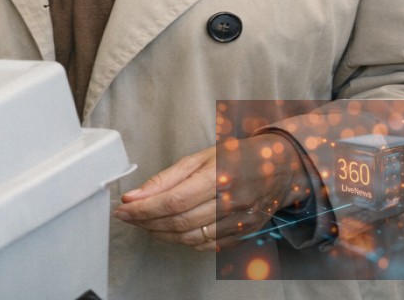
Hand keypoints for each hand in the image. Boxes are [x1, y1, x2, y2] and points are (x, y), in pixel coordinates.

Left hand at [116, 136, 310, 250]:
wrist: (281, 168)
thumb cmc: (237, 157)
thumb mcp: (200, 157)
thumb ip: (166, 178)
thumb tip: (135, 196)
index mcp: (218, 176)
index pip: (173, 201)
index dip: (144, 209)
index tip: (122, 210)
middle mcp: (230, 202)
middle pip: (180, 222)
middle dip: (146, 222)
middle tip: (128, 217)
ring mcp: (239, 222)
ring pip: (191, 237)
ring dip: (161, 234)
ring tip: (144, 224)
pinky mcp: (244, 234)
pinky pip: (207, 246)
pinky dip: (183, 242)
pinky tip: (169, 232)